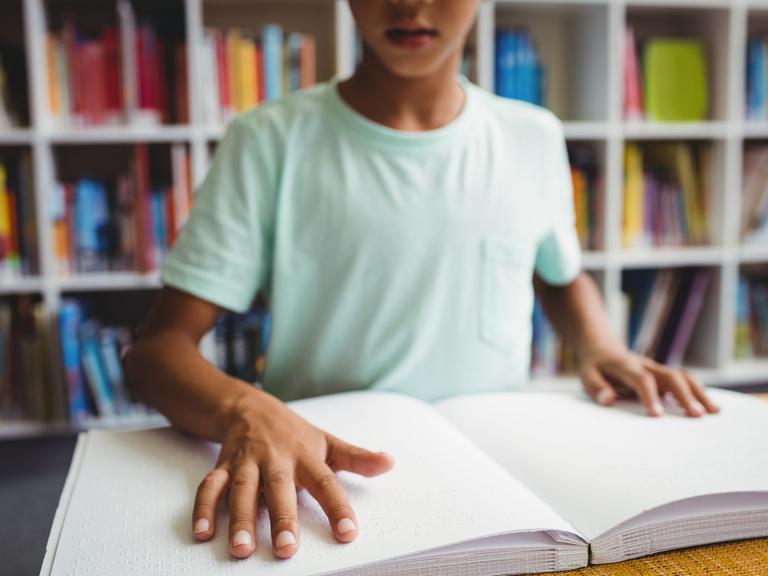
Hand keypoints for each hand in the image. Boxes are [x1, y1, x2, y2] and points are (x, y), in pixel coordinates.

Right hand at [191, 388, 393, 558]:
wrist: (249, 407)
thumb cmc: (294, 433)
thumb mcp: (328, 441)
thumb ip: (357, 458)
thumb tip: (390, 463)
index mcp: (306, 456)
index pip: (326, 482)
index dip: (337, 508)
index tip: (347, 533)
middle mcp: (275, 460)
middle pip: (279, 488)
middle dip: (282, 519)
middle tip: (287, 549)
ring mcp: (247, 463)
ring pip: (241, 490)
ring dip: (240, 519)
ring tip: (242, 549)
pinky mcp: (223, 467)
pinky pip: (209, 487)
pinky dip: (203, 509)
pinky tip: (203, 534)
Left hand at [579, 343, 719, 417]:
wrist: (603, 348)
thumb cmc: (595, 368)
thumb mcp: (587, 376)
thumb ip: (597, 388)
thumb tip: (608, 400)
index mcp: (626, 367)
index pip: (641, 380)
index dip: (650, 396)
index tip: (657, 415)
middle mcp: (645, 365)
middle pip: (670, 376)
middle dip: (684, 395)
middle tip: (697, 416)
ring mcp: (657, 368)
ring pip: (682, 376)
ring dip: (698, 393)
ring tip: (713, 412)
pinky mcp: (663, 373)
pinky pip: (684, 379)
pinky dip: (697, 391)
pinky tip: (708, 406)